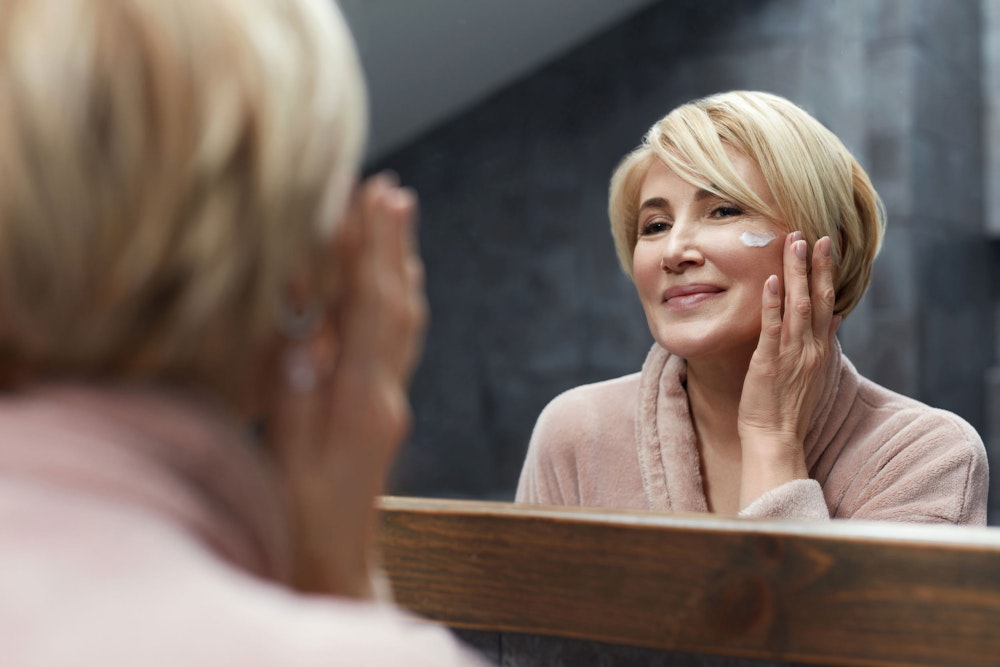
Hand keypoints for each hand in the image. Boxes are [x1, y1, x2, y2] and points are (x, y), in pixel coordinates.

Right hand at [268, 173, 426, 597]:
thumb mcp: (290, 461)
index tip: (378, 199)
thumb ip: (296, 400)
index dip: (373, 252)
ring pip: (403, 320)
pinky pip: (396, 341)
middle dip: (394, 245)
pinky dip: (393, 299)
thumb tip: (301, 341)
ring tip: (398, 220)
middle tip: (395, 192)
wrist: (336, 560)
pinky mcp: (382, 406)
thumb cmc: (303, 518)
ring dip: (399, 265)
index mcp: (363, 401)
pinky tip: (389, 283)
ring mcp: (389, 399)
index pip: (372, 311)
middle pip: (397, 305)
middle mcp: (386, 393)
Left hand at [736, 231, 839, 508]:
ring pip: (798, 306)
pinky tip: (769, 280)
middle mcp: (811, 349)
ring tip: (794, 244)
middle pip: (819, 299)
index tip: (826, 247)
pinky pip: (772, 328)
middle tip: (816, 235)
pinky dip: (772, 303)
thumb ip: (819, 344)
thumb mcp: (810, 373)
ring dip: (796, 274)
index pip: (829, 304)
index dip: (827, 274)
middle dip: (817, 265)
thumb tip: (832, 320)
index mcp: (820, 350)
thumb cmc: (787, 409)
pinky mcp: (769, 363)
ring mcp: (792, 355)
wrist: (776, 439)